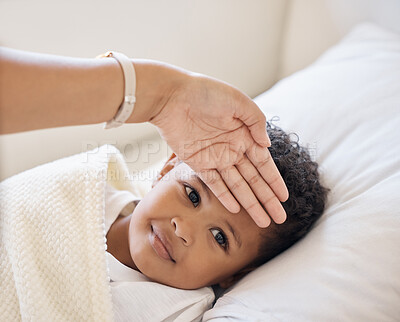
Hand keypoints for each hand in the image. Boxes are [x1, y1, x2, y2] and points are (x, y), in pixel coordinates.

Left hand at [151, 73, 288, 226]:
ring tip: (262, 222)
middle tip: (279, 218)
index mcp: (245, 135)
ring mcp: (216, 158)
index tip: (284, 198)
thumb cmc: (205, 93)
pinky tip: (236, 210)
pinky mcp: (198, 163)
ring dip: (250, 204)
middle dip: (266, 199)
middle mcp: (233, 149)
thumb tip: (267, 144)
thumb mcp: (238, 101)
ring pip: (237, 186)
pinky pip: (214, 184)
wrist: (171, 96)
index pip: (264, 164)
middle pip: (253, 180)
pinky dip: (225, 197)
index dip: (274, 181)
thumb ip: (256, 121)